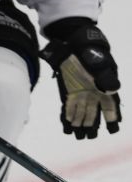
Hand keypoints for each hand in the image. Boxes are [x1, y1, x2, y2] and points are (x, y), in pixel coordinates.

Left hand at [42, 20, 119, 138]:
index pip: (111, 104)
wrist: (74, 45)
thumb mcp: (100, 63)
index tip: (113, 127)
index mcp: (106, 86)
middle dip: (92, 124)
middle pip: (95, 111)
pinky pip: (70, 105)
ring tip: (79, 134)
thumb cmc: (90, 53)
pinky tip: (68, 124)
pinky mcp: (70, 91)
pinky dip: (69, 114)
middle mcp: (95, 92)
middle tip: (90, 136)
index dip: (112, 115)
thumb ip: (106, 77)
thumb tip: (112, 91)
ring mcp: (82, 92)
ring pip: (82, 111)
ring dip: (80, 122)